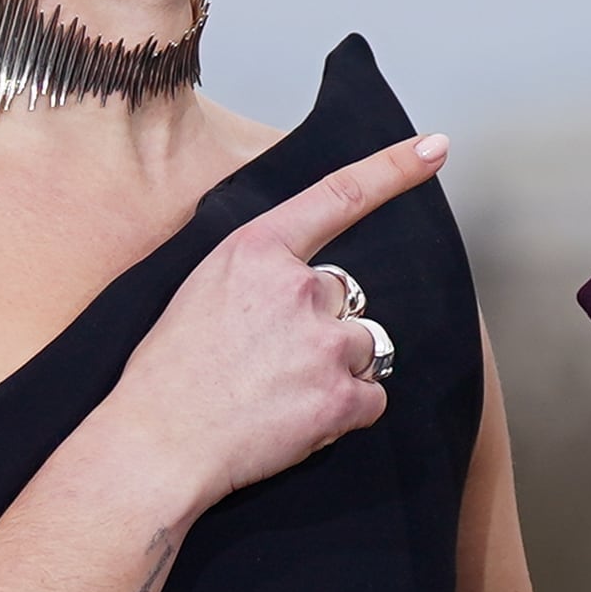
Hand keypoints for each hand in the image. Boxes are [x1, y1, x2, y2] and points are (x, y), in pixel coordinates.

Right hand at [103, 134, 449, 509]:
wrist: (156, 443)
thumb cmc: (168, 373)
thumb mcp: (201, 289)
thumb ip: (259, 271)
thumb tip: (302, 279)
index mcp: (257, 251)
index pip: (338, 196)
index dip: (394, 169)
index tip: (434, 148)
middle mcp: (299, 288)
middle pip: (347, 296)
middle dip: (323, 326)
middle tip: (272, 359)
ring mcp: (325, 343)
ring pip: (365, 346)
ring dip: (337, 369)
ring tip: (281, 392)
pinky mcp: (341, 396)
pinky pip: (372, 398)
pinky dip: (344, 414)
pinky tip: (297, 419)